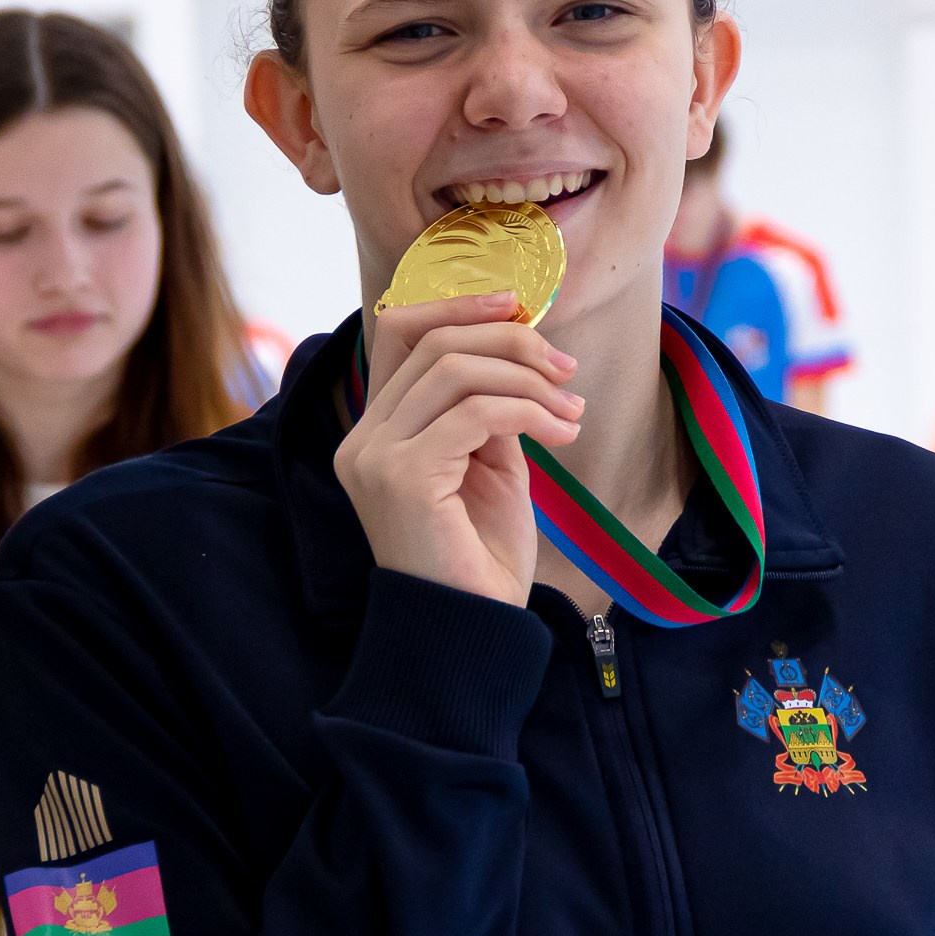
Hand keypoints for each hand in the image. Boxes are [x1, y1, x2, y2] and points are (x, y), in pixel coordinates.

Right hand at [335, 292, 583, 606]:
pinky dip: (529, 411)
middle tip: (567, 368)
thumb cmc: (481, 558)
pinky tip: (563, 432)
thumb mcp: (489, 465)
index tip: (520, 308)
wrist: (474, 632)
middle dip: (511, 341)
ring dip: (528, 379)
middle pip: (432, 341)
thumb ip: (487, 408)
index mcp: (375, 431)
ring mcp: (375, 457)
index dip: (458, 304)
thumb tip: (518, 354)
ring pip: (456, 369)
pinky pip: (476, 412)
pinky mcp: (402, 477)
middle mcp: (362, 438)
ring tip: (572, 410)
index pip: (399, 332)